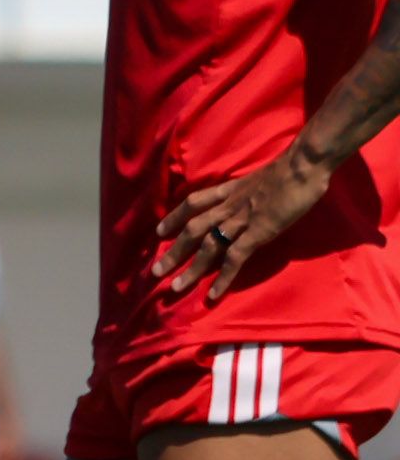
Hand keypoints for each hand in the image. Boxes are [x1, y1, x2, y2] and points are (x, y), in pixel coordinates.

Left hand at [157, 146, 331, 299]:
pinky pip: (235, 258)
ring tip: (176, 287)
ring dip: (192, 269)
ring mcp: (241, 219)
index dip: (175, 217)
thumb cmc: (291, 169)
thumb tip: (249, 199)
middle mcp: (228, 205)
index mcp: (229, 190)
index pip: (193, 203)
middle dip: (174, 252)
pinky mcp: (258, 232)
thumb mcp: (260, 177)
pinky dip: (223, 277)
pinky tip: (213, 294)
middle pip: (193, 229)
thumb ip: (249, 191)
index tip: (159, 232)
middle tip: (156, 271)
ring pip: (208, 246)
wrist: (304, 165)